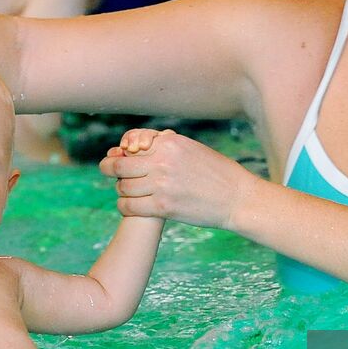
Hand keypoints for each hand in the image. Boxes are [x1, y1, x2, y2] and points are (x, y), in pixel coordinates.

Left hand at [99, 128, 257, 228]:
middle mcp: (162, 160)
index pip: (131, 142)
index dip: (121, 151)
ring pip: (122, 187)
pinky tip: (132, 206)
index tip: (119, 156)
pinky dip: (125, 207)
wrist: (237, 198)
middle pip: (119, 165)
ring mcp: (161, 184)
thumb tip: (140, 148)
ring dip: (122, 191)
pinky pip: (128, 206)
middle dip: (110, 169)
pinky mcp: (163, 207)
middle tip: (110, 174)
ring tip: (129, 193)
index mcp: (170, 142)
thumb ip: (166, 147)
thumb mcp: (192, 149)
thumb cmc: (217, 173)